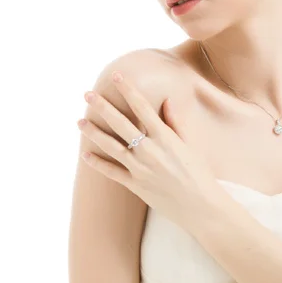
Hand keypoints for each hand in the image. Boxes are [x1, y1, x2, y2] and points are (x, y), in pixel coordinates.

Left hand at [77, 70, 222, 229]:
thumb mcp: (191, 144)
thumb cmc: (200, 174)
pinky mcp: (135, 185)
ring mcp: (140, 168)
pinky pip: (112, 172)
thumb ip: (176, 122)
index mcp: (165, 137)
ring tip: (79, 121)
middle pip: (120, 123)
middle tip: (87, 94)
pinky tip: (85, 155)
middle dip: (102, 106)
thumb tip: (167, 101)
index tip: (116, 76)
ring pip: (111, 146)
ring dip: (93, 133)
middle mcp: (150, 150)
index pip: (142, 107)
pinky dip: (97, 164)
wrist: (202, 207)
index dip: (128, 89)